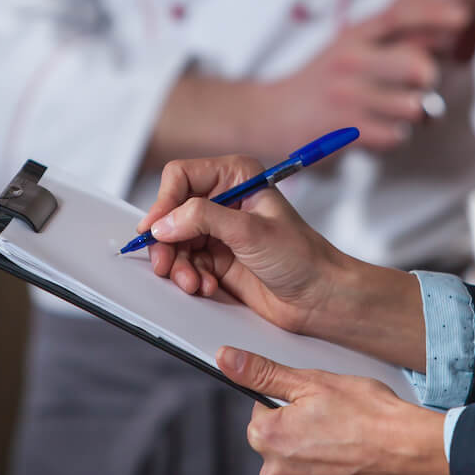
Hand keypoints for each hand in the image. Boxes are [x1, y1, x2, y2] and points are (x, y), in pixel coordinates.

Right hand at [138, 155, 427, 367]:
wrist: (319, 298)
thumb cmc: (301, 258)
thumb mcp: (250, 232)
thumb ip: (203, 220)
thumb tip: (165, 222)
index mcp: (236, 176)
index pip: (181, 177)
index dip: (164, 203)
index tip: (155, 230)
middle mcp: (224, 199)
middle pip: (171, 212)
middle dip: (167, 242)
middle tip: (165, 264)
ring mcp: (219, 230)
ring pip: (174, 242)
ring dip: (178, 266)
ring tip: (193, 283)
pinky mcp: (217, 258)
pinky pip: (185, 263)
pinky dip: (188, 277)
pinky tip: (205, 287)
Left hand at [218, 347, 450, 474]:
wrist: (410, 452)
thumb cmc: (369, 414)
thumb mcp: (312, 381)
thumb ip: (263, 373)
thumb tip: (228, 359)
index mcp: (267, 437)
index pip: (261, 415)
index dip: (290, 405)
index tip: (315, 405)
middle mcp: (275, 474)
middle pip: (278, 445)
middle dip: (299, 433)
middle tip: (334, 422)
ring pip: (297, 470)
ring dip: (314, 459)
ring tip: (346, 443)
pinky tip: (350, 465)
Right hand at [256, 0, 467, 156]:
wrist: (267, 115)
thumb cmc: (317, 84)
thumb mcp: (345, 51)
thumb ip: (387, 44)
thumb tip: (439, 42)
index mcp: (351, 37)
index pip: (400, 15)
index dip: (436, 14)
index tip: (463, 17)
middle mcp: (350, 62)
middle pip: (418, 66)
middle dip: (428, 81)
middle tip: (419, 88)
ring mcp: (347, 97)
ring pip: (413, 107)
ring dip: (414, 115)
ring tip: (398, 114)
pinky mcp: (344, 130)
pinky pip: (395, 135)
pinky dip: (395, 137)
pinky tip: (378, 132)